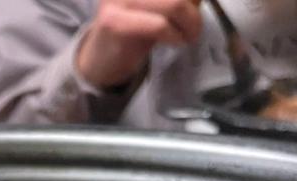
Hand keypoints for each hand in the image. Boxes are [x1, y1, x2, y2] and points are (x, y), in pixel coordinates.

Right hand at [77, 0, 201, 88]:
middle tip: (196, 27)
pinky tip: (177, 42)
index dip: (193, 0)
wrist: (99, 60)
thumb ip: (174, 0)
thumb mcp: (156, 5)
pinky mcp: (115, 22)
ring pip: (174, 4)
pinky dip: (175, 36)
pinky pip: (159, 26)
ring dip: (190, 23)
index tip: (197, 7)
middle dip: (194, 10)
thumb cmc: (132, 29)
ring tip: (190, 36)